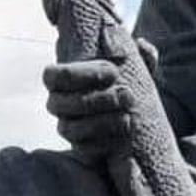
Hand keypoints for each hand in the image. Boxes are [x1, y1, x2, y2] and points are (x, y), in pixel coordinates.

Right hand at [42, 36, 155, 165]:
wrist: (136, 113)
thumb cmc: (127, 81)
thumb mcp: (135, 66)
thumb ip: (140, 54)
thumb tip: (142, 45)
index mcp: (64, 81)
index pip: (53, 76)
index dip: (80, 74)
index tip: (113, 73)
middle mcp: (60, 105)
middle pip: (62, 104)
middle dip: (97, 100)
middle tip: (127, 95)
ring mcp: (69, 127)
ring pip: (71, 130)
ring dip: (102, 123)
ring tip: (129, 117)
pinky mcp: (82, 148)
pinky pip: (84, 151)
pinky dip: (106, 144)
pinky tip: (126, 138)